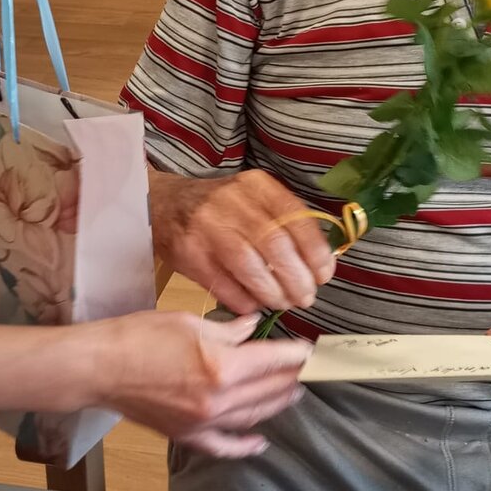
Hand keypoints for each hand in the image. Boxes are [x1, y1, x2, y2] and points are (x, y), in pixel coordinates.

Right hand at [95, 310, 310, 456]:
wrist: (99, 367)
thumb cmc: (138, 337)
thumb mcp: (188, 322)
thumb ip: (228, 330)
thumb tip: (252, 327)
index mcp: (222, 366)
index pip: (274, 361)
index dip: (297, 355)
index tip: (311, 351)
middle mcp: (218, 399)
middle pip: (269, 390)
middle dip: (292, 378)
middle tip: (308, 369)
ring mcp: (203, 422)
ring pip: (253, 417)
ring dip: (276, 405)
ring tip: (292, 393)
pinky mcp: (186, 435)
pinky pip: (223, 446)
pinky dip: (244, 446)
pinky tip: (260, 442)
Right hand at [149, 169, 336, 316]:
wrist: (165, 204)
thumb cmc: (222, 208)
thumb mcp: (254, 199)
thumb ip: (285, 223)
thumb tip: (319, 264)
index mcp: (257, 186)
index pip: (296, 218)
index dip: (315, 251)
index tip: (324, 274)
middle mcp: (232, 202)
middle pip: (276, 246)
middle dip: (297, 279)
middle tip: (306, 297)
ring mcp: (207, 227)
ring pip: (251, 267)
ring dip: (273, 293)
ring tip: (283, 302)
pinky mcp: (189, 253)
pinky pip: (224, 285)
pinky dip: (244, 300)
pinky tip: (254, 304)